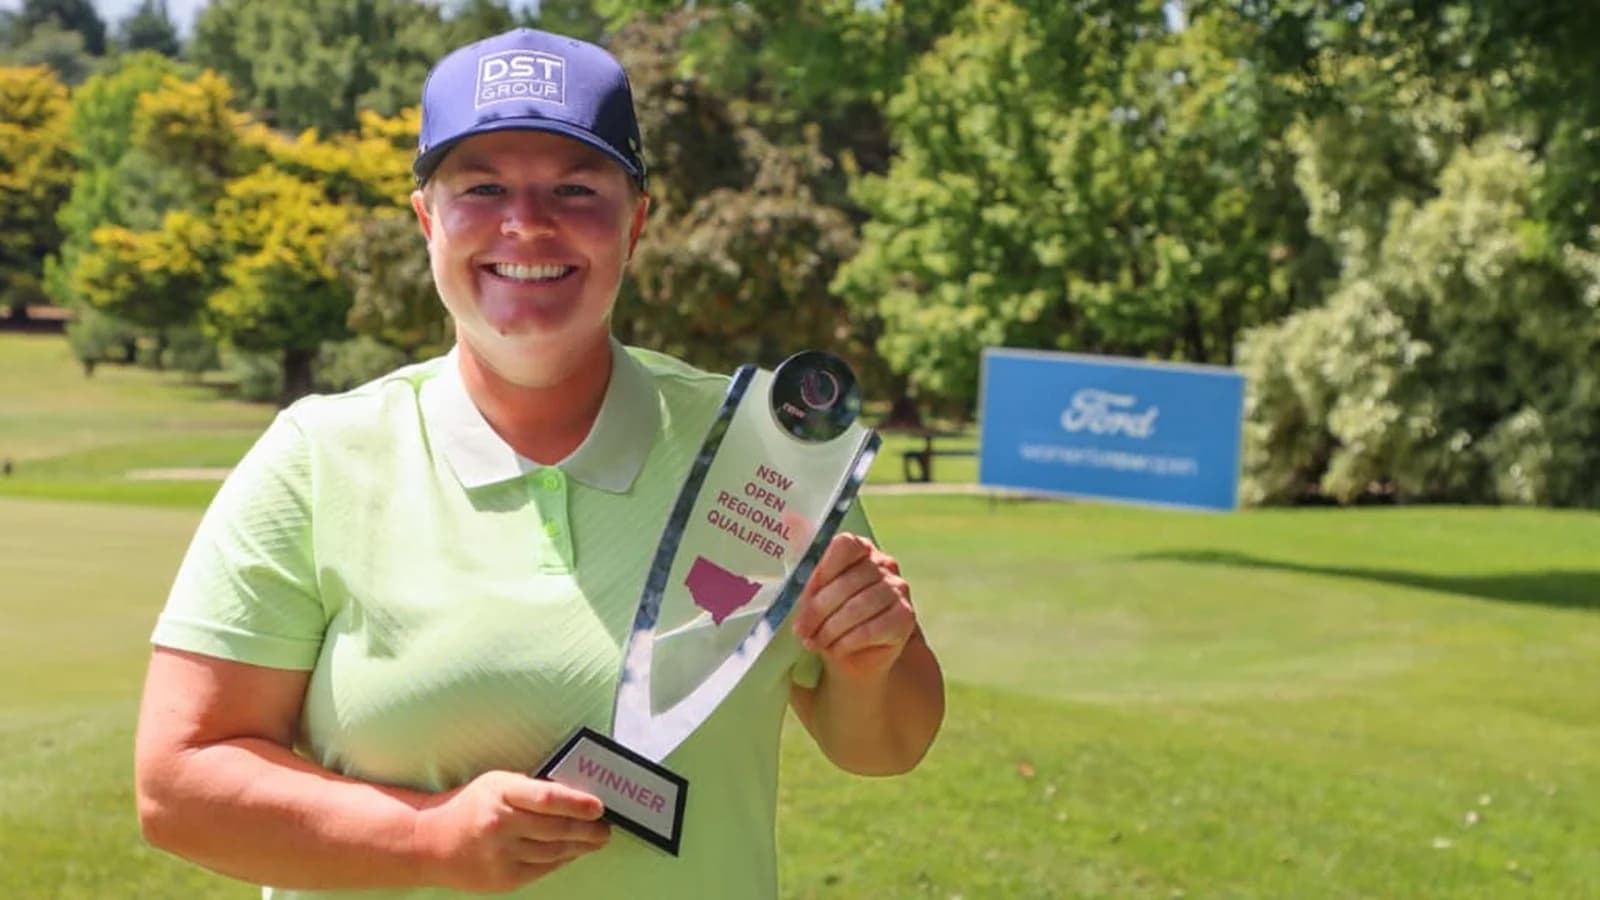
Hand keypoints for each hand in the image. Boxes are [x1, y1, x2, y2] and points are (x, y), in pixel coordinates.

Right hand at [412, 770, 609, 892]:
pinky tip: (572, 852)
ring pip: (554, 851)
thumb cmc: (470, 806)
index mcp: (500, 792)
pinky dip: (562, 860)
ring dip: (581, 846)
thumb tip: (576, 796)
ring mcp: (501, 855)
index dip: (577, 803)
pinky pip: (543, 868)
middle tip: (605, 827)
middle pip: (557, 828)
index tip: (599, 807)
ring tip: (596, 839)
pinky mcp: (503, 879)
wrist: (428, 843)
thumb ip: (531, 789)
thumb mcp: (496, 784)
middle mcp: (500, 824)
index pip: (547, 798)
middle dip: (589, 829)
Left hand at [792, 533, 917, 681]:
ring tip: (816, 642)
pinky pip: (872, 628)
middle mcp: (884, 564)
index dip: (823, 570)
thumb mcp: (813, 587)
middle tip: (802, 631)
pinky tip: (837, 648)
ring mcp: (898, 590)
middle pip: (848, 582)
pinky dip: (848, 641)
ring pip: (858, 607)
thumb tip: (788, 516)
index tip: (807, 594)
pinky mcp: (905, 618)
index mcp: (861, 549)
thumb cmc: (831, 615)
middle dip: (818, 611)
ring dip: (831, 629)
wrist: (858, 655)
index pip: (845, 546)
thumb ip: (804, 555)